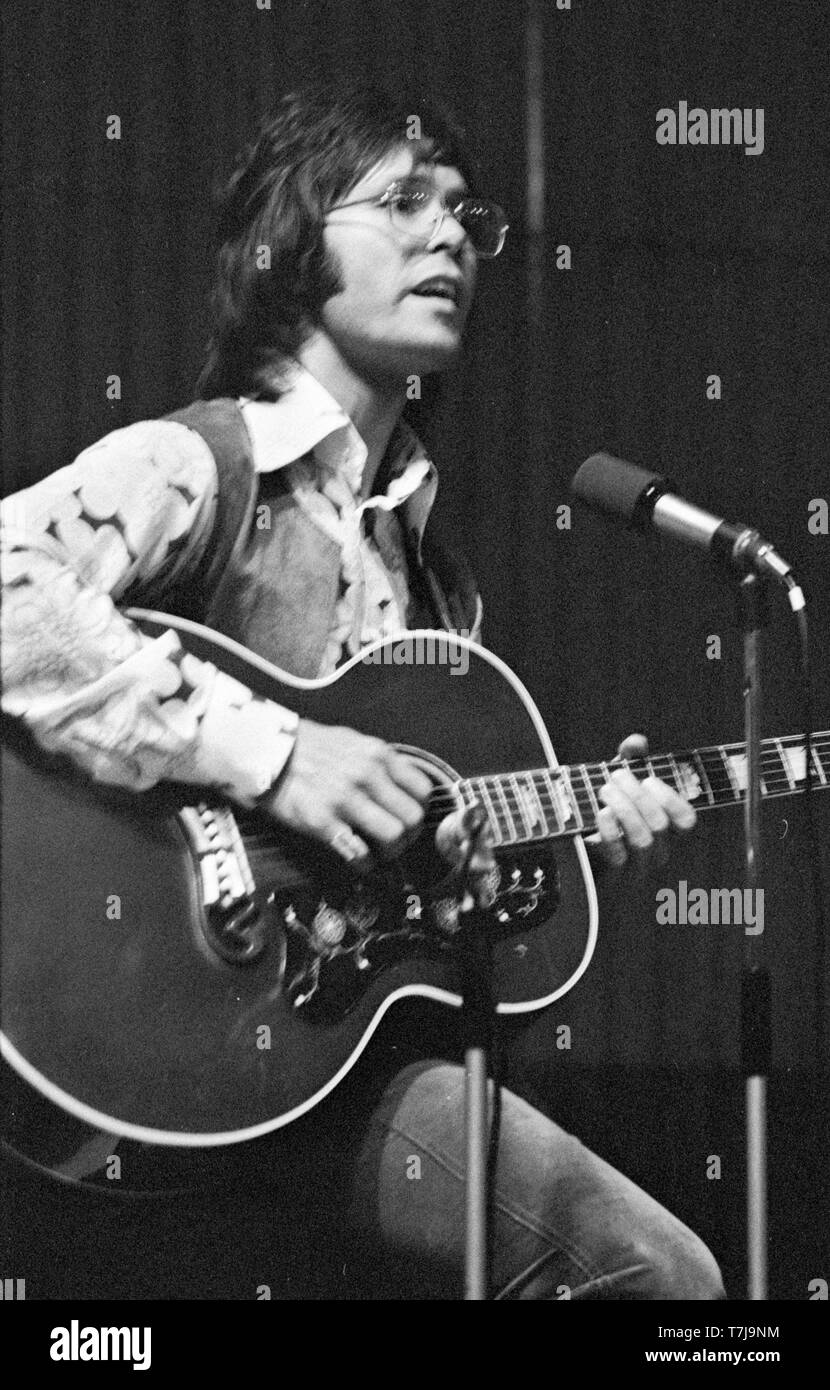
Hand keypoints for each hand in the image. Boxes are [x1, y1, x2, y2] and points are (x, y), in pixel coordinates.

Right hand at [264, 719, 431, 866]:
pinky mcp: (322, 822)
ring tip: (380, 852)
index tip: (411, 817)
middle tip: (398, 840)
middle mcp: (365, 775)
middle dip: (409, 835)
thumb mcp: (350, 741)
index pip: (422, 790)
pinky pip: (359, 853)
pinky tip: (359, 859)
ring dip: (390, 851)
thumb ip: (378, 761)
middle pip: (412, 818)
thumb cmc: (306, 747)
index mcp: (376, 754)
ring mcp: (344, 799)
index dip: (420, 809)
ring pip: (393, 837)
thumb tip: (403, 783)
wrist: (264, 750)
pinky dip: (365, 863)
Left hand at [585, 732, 696, 873]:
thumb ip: (631, 758)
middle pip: (660, 824)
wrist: (579, 844)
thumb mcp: (621, 780)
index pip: (687, 820)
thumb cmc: (608, 807)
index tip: (647, 780)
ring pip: (642, 839)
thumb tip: (638, 743)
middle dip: (637, 795)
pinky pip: (618, 856)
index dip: (670, 797)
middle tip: (616, 777)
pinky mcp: (614, 874)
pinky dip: (609, 830)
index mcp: (667, 830)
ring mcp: (638, 866)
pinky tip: (602, 814)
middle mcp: (658, 850)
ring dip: (623, 809)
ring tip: (605, 791)